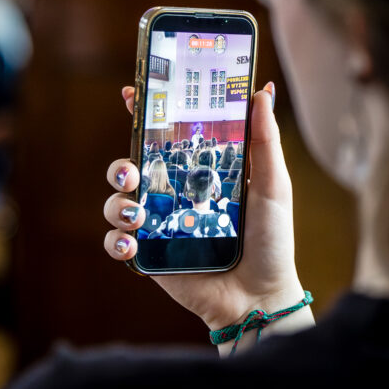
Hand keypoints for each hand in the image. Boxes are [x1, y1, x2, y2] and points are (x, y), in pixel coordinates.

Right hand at [102, 84, 305, 332]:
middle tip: (131, 171)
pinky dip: (116, 240)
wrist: (260, 297)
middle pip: (131, 166)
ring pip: (117, 202)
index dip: (146, 114)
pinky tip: (132, 242)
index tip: (133, 94)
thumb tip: (261, 91)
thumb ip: (265, 140)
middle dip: (121, 164)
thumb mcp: (272, 186)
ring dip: (116, 202)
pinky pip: (117, 242)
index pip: (166, 137)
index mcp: (199, 172)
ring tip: (135, 210)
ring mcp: (158, 225)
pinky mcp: (149, 256)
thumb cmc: (271, 241)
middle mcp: (174, 194)